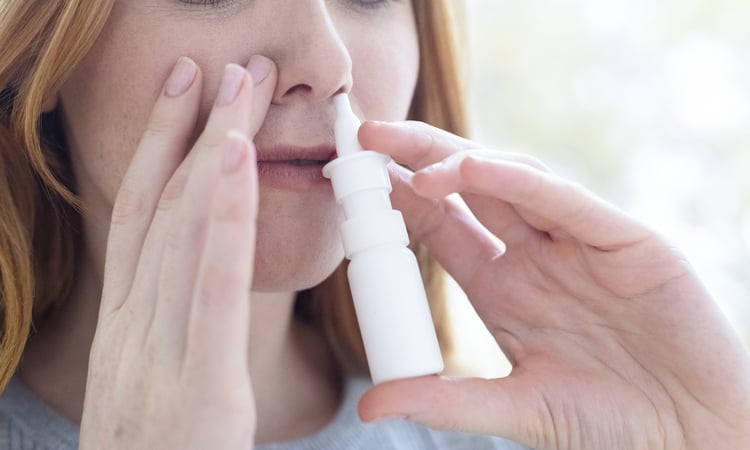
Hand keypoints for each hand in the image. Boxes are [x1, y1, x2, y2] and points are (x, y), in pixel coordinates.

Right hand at [78, 56, 275, 448]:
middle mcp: (133, 332)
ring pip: (180, 231)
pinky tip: (235, 160)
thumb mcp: (156, 398)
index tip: (185, 101)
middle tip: (215, 66)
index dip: (162, 156)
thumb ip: (172, 345)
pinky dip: (220, 218)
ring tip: (232, 84)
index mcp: (128, 335)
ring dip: (208, 149)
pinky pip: (209, 288)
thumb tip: (192, 298)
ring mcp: (155, 356)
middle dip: (188, 132)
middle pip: (160, 211)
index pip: (143, 225)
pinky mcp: (196, 387)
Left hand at [357, 121, 749, 449]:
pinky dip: (523, 182)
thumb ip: (446, 402)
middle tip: (371, 137)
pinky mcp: (626, 242)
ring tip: (411, 159)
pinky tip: (477, 168)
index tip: (356, 178)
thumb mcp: (517, 408)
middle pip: (469, 190)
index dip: (400, 200)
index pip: (441, 227)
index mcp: (503, 288)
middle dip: (421, 158)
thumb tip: (372, 405)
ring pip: (513, 182)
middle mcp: (535, 256)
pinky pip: (567, 203)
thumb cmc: (608, 425)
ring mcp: (578, 245)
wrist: (691, 439)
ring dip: (463, 163)